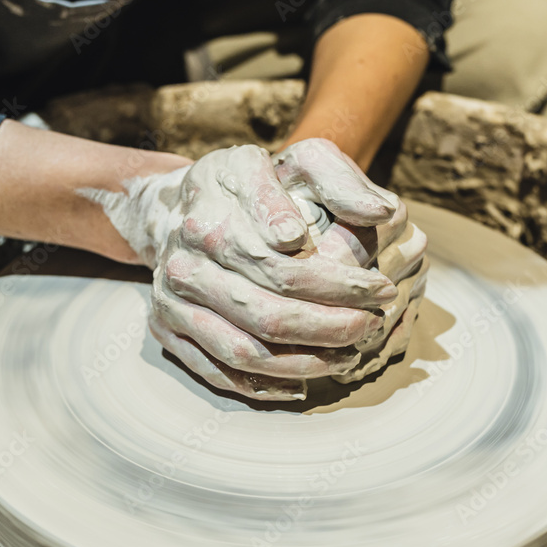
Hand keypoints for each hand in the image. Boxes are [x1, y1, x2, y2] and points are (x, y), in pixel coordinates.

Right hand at [80, 142, 400, 399]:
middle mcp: (185, 262)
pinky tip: (302, 384)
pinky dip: (261, 387)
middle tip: (372, 326)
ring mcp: (171, 300)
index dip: (338, 284)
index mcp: (213, 218)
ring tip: (348, 356)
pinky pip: (215, 371)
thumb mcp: (292, 159)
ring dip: (302, 363)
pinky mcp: (166, 329)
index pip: (282, 266)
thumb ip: (338, 179)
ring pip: (242, 350)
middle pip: (265, 313)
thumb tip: (380, 213)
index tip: (380, 288)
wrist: (172, 207)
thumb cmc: (246, 184)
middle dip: (328, 327)